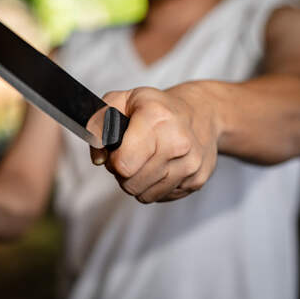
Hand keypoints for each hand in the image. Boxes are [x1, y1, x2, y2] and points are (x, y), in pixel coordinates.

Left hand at [90, 83, 220, 202]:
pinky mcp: (198, 180)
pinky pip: (161, 197)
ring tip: (144, 161)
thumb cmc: (155, 108)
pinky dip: (155, 186)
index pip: (123, 164)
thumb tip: (99, 159)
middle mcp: (178, 142)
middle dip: (124, 174)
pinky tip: (161, 166)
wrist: (201, 112)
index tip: (118, 151)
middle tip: (130, 156)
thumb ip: (98, 125)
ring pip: (145, 196)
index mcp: (156, 118)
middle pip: (131, 184)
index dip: (113, 161)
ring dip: (138, 182)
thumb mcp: (120, 100)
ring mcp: (191, 163)